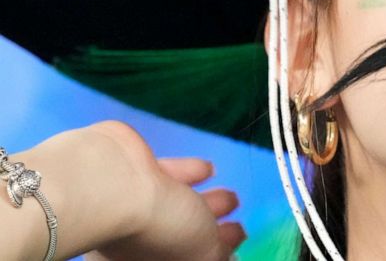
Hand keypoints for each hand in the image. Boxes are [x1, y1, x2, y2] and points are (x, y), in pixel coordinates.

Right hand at [82, 121, 245, 260]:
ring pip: (176, 206)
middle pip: (180, 238)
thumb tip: (225, 257)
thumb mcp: (200, 255)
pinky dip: (190, 173)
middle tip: (236, 226)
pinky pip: (167, 176)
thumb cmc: (158, 230)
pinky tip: (210, 168)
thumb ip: (216, 256)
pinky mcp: (132, 170)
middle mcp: (134, 243)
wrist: (113, 183)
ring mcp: (131, 206)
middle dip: (210, 232)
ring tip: (232, 197)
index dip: (211, 256)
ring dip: (206, 202)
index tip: (233, 250)